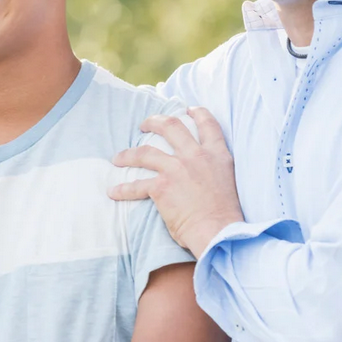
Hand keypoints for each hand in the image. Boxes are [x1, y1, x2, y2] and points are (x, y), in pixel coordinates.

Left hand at [109, 107, 244, 256]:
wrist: (220, 232)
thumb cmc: (225, 215)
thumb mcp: (228, 181)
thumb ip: (214, 169)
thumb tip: (201, 173)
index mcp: (217, 154)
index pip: (208, 124)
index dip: (197, 112)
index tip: (187, 109)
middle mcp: (197, 156)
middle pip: (172, 126)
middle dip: (155, 121)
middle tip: (144, 124)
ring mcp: (177, 169)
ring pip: (146, 152)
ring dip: (129, 153)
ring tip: (118, 158)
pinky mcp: (162, 187)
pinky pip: (136, 185)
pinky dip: (122, 190)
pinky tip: (113, 192)